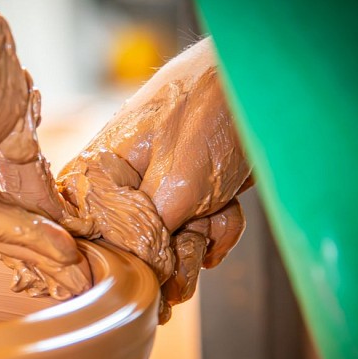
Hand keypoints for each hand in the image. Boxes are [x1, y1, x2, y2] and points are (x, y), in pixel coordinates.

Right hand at [56, 38, 251, 321]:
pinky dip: (216, 226)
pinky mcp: (183, 191)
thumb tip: (137, 281)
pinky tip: (227, 208)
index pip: (91, 242)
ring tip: (217, 208)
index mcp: (96, 173)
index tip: (156, 268)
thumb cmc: (212, 112)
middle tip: (195, 232)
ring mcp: (152, 187)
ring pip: (168, 245)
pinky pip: (192, 232)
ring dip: (202, 236)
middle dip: (174, 249)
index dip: (125, 261)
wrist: (266, 77)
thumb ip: (147, 237)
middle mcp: (117, 184)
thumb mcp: (176, 184)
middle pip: (133, 251)